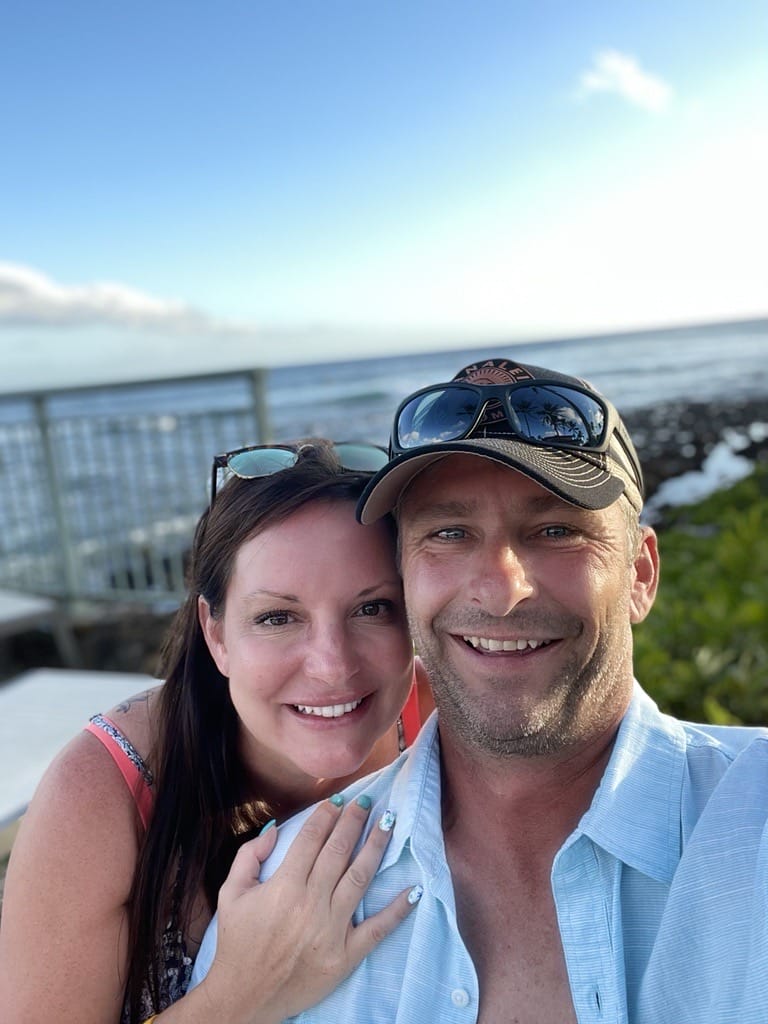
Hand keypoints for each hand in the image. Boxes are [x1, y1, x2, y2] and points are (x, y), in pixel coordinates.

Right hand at [202, 796, 418, 1022]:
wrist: (244, 997)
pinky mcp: (345, 956)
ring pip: (359, 879)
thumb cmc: (238, 943)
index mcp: (283, 887)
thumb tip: (273, 829)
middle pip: (339, 852)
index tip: (338, 799)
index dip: (327, 815)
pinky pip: (377, 929)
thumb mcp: (231, 894)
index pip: (311, 839)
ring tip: (389, 823)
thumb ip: (249, 856)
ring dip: (376, 848)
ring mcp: (331, 930)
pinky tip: (414, 889)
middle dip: (354, 822)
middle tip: (368, 801)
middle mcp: (310, 904)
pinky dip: (398, 910)